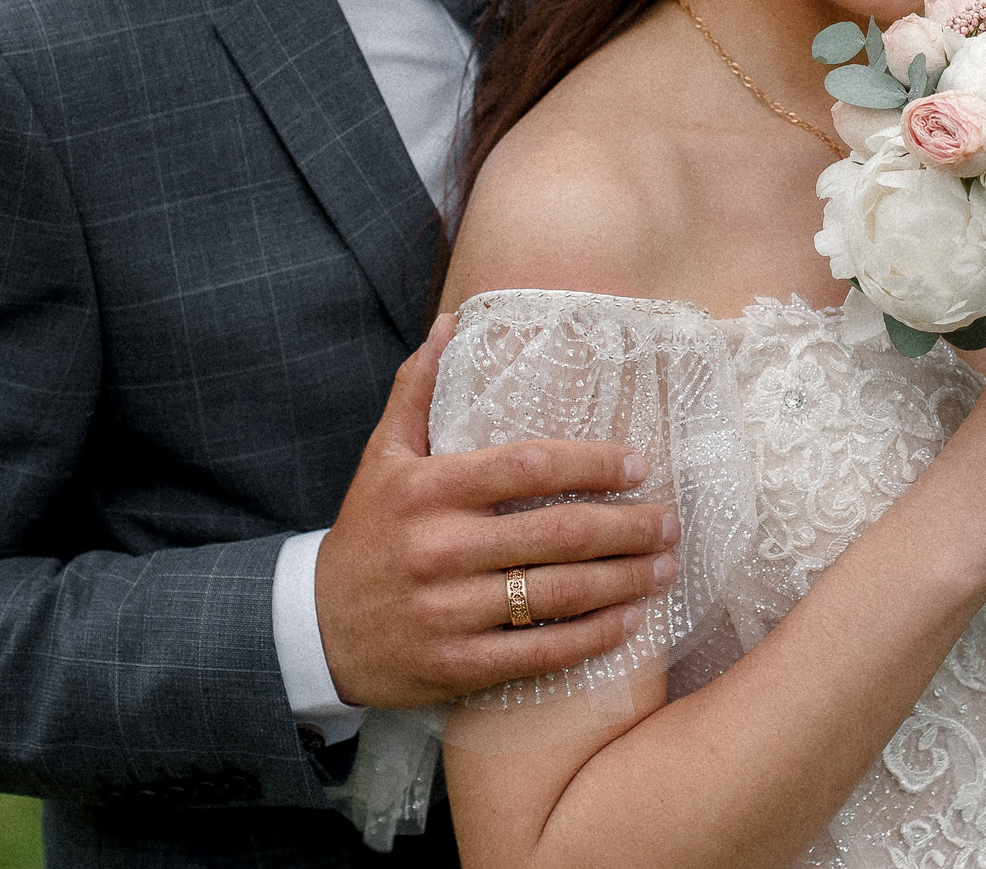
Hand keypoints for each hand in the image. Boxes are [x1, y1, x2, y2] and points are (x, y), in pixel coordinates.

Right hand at [314, 314, 680, 709]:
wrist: (314, 630)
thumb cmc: (366, 533)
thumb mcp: (381, 456)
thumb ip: (417, 390)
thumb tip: (452, 321)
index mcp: (427, 489)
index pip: (527, 466)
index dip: (591, 463)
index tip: (638, 464)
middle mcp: (439, 548)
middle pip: (556, 534)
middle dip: (627, 528)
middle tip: (670, 522)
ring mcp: (447, 611)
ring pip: (556, 595)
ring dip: (623, 581)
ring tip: (664, 568)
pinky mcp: (455, 665)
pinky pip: (538, 652)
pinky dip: (591, 639)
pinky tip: (628, 623)